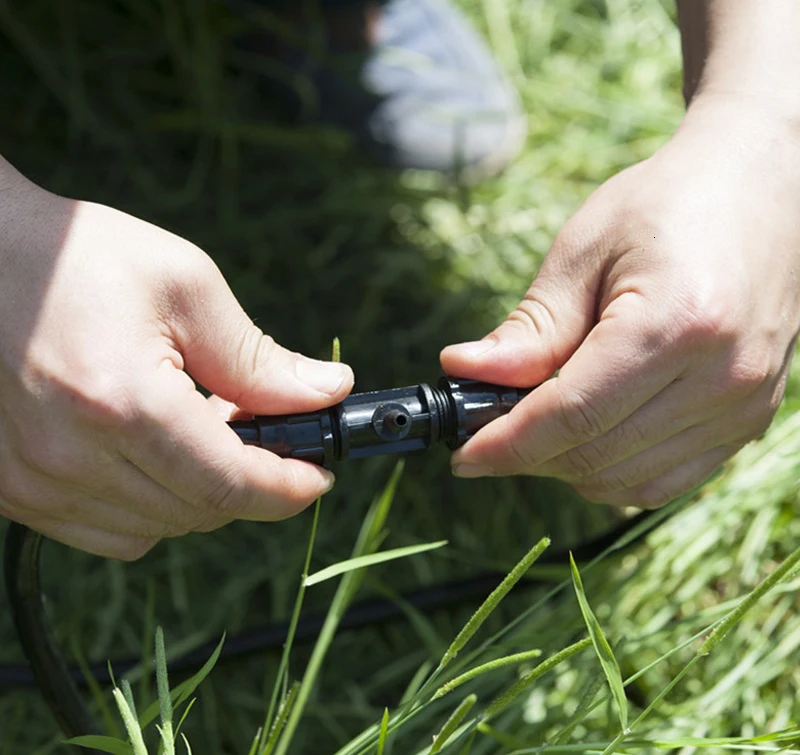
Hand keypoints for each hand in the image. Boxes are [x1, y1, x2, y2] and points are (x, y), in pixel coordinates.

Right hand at [0, 159, 352, 558]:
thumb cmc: (79, 257)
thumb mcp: (186, 288)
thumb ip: (258, 358)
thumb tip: (327, 391)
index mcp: (121, 401)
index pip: (228, 483)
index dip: (287, 490)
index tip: (318, 477)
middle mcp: (69, 457)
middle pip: (198, 512)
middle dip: (251, 483)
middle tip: (266, 435)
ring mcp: (32, 480)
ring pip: (155, 530)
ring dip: (200, 494)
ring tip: (205, 432)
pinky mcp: (12, 488)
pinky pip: (106, 531)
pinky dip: (150, 506)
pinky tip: (155, 454)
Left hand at [441, 97, 799, 508]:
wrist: (760, 192)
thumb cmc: (665, 206)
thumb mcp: (583, 251)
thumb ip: (530, 328)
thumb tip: (462, 372)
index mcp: (677, 323)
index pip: (571, 415)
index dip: (505, 444)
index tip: (462, 455)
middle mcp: (722, 377)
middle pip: (595, 454)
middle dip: (525, 454)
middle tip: (485, 430)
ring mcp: (742, 405)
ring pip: (625, 480)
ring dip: (564, 465)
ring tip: (533, 424)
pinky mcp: (747, 420)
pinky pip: (663, 480)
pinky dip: (610, 472)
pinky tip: (583, 438)